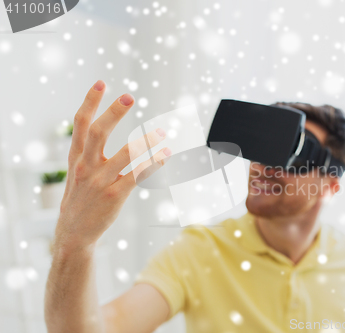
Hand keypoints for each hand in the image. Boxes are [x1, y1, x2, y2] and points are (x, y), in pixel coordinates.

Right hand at [54, 80, 170, 251]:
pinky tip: (165, 156)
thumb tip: (100, 128)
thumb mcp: (76, 172)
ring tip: (161, 132)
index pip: (80, 124)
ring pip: (125, 154)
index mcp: (76, 157)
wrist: (74, 232)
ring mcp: (100, 180)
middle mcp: (86, 165)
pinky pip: (137, 174)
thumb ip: (87, 151)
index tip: (102, 83)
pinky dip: (153, 163)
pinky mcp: (115, 194)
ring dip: (145, 141)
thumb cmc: (79, 198)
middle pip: (98, 132)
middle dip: (113, 112)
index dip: (90, 102)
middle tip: (129, 96)